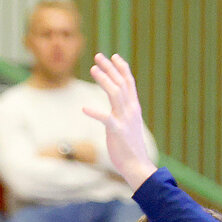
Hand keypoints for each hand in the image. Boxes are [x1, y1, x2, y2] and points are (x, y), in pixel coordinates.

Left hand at [83, 53, 158, 189]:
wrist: (137, 166)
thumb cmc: (131, 147)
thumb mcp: (130, 126)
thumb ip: (125, 113)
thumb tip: (120, 105)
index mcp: (134, 108)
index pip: (129, 82)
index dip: (122, 68)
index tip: (114, 56)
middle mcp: (131, 110)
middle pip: (121, 83)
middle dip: (110, 68)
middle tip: (98, 56)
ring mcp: (124, 120)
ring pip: (115, 94)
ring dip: (104, 80)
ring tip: (92, 69)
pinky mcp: (117, 131)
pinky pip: (105, 119)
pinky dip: (94, 112)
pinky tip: (84, 108)